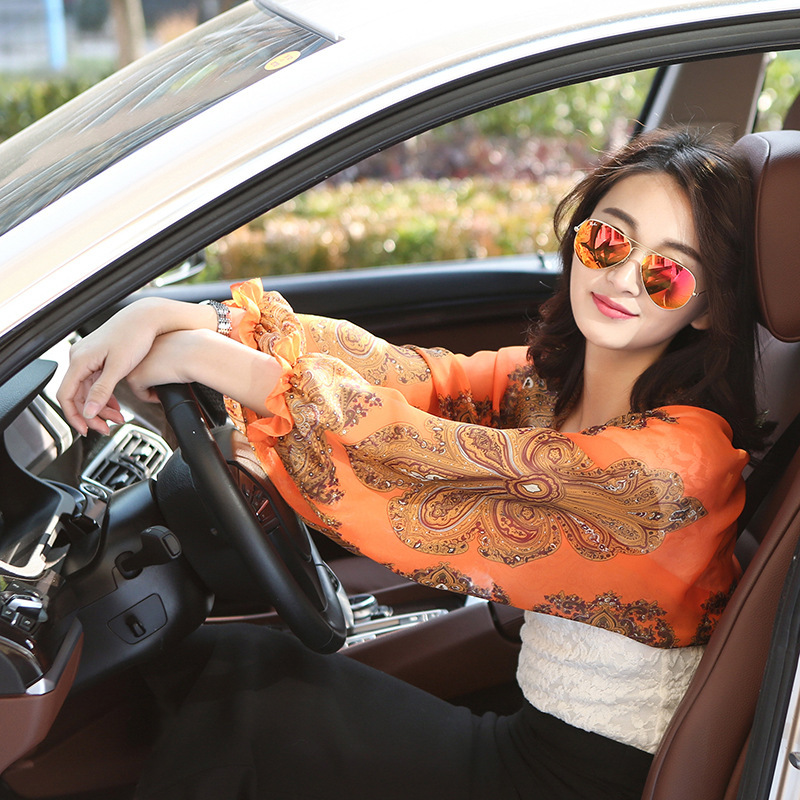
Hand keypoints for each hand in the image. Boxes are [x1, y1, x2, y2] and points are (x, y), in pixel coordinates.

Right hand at [57, 298, 216, 434]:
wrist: (146, 318)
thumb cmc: (134, 336)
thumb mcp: (119, 368)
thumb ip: (102, 391)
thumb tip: (89, 412)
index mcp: (80, 360)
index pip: (66, 396)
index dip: (74, 416)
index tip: (87, 430)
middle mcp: (80, 358)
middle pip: (77, 395)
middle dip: (92, 415)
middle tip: (107, 428)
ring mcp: (88, 357)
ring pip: (87, 390)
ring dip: (100, 407)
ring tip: (117, 419)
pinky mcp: (98, 357)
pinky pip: (95, 382)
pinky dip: (104, 396)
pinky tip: (115, 405)